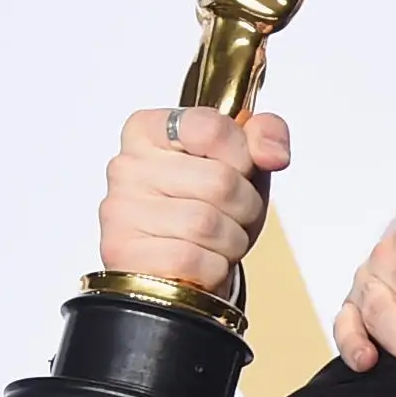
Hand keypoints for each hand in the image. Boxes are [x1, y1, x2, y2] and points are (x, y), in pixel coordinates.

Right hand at [100, 107, 289, 292]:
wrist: (186, 267)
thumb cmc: (214, 207)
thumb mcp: (246, 163)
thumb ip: (266, 134)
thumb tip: (274, 154)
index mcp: (150, 130)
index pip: (212, 128)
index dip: (243, 156)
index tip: (239, 168)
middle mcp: (127, 166)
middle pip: (220, 181)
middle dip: (244, 206)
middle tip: (229, 214)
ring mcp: (121, 210)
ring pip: (207, 225)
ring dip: (231, 240)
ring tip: (215, 239)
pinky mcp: (124, 254)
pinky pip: (195, 261)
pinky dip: (213, 268)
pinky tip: (199, 262)